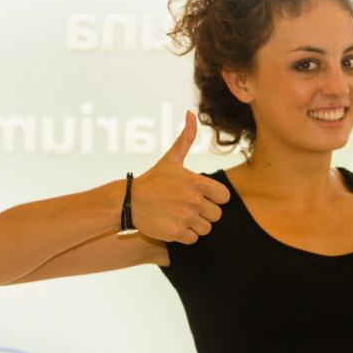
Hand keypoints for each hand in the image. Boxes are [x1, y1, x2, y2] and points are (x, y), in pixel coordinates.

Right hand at [131, 110, 230, 243]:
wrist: (128, 201)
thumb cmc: (153, 180)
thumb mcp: (171, 158)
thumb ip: (186, 138)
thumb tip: (191, 114)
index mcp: (197, 183)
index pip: (224, 197)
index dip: (215, 198)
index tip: (202, 196)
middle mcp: (194, 200)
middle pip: (216, 215)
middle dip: (204, 213)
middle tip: (188, 208)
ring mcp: (185, 218)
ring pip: (206, 228)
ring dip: (196, 225)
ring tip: (180, 216)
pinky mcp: (176, 233)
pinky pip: (194, 239)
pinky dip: (186, 236)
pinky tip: (174, 225)